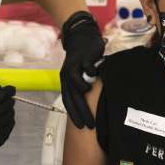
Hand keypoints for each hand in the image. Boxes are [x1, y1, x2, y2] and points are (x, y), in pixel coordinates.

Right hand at [0, 84, 15, 164]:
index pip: (2, 95)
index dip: (9, 90)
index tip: (11, 89)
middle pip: (9, 104)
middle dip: (8, 100)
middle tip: (5, 100)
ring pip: (11, 114)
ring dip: (8, 111)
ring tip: (0, 112)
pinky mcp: (1, 139)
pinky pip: (10, 125)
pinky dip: (8, 121)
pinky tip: (2, 121)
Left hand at [59, 11, 103, 128]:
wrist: (81, 36)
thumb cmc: (82, 58)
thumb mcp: (79, 73)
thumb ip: (82, 86)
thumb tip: (90, 104)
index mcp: (66, 81)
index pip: (68, 102)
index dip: (74, 115)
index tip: (82, 127)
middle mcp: (67, 76)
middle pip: (73, 98)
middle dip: (82, 112)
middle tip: (91, 125)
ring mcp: (75, 67)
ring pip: (77, 86)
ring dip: (85, 93)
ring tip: (94, 96)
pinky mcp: (84, 58)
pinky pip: (88, 70)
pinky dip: (93, 75)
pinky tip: (99, 77)